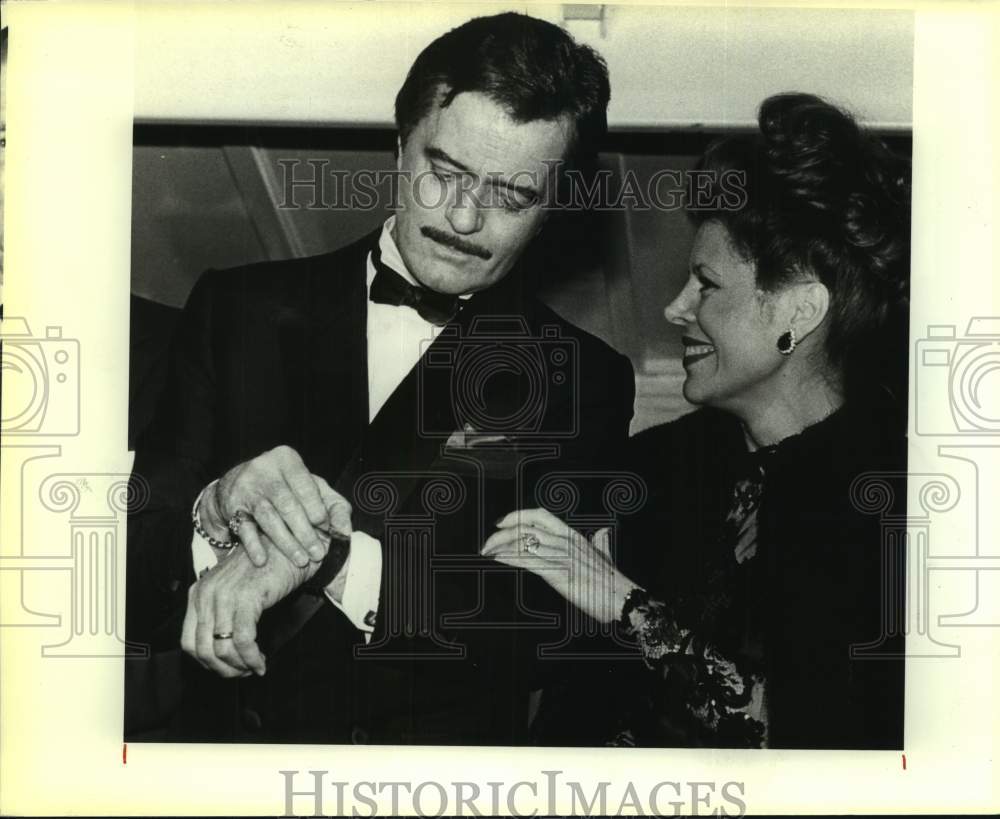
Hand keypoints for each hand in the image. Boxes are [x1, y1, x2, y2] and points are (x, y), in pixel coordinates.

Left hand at [181, 539, 304, 676]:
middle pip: (202, 649)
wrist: (291, 545)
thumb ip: (221, 612)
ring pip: (222, 649)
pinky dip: (251, 658)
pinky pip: (244, 640)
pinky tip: (261, 662)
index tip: (227, 667)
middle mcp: (205, 593)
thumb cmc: (267, 567)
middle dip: (222, 669)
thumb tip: (221, 651)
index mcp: (198, 592)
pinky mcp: (246, 598)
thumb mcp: (234, 588)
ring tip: (254, 668)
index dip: (207, 662)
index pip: (188, 641)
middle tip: (242, 674)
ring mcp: (224, 595)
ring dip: (239, 666)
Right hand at [200, 445, 349, 568]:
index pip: (305, 485)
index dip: (317, 509)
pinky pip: (243, 527)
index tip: (326, 529)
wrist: (238, 484)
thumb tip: (345, 531)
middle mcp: (264, 469)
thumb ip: (334, 506)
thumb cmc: (287, 488)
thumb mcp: (312, 488)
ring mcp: (246, 487)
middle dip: (304, 532)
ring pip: (268, 517)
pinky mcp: (231, 505)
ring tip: (300, 560)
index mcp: (287, 459)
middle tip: (317, 553)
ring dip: (285, 542)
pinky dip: (253, 545)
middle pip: (287, 504)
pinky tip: (263, 560)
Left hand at [481, 507, 637, 623]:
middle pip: (526, 528)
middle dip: (501, 534)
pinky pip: (528, 560)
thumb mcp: (605, 556)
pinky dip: (509, 558)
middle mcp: (564, 541)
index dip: (518, 515)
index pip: (541, 516)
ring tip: (487, 551)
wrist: (621, 597)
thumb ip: (601, 542)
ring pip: (523, 542)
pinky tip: (498, 559)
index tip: (502, 522)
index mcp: (573, 536)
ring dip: (500, 546)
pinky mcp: (557, 573)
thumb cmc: (612, 581)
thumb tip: (603, 531)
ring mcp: (560, 556)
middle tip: (487, 543)